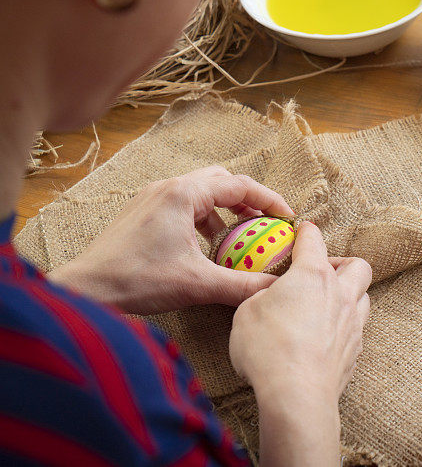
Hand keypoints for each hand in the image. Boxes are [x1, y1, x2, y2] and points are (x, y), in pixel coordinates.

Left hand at [48, 166, 294, 314]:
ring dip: (223, 208)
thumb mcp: (198, 284)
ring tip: (236, 234)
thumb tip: (277, 287)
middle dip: (247, 198)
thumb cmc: (136, 280)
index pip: (240, 185)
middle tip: (264, 222)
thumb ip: (243, 285)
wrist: (86, 289)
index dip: (269, 199)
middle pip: (221, 180)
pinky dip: (202, 217)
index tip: (286, 217)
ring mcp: (152, 197)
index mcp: (183, 194)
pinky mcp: (142, 211)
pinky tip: (205, 245)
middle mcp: (167, 187)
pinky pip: (182, 203)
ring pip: (200, 190)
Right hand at [229, 221, 370, 466]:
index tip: (303, 231)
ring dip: (351, 294)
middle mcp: (340, 294)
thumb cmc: (267, 348)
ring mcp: (353, 324)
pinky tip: (328, 335)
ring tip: (329, 303)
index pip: (314, 241)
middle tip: (323, 272)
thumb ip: (260, 296)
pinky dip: (346, 325)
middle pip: (359, 266)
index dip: (307, 232)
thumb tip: (270, 295)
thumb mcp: (247, 312)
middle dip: (343, 263)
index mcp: (313, 275)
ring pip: (366, 297)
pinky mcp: (355, 351)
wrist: (296, 395)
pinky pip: (358, 329)